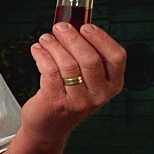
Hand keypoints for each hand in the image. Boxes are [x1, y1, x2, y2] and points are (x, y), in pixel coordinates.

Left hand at [24, 22, 125, 141]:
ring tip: (45, 38)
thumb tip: (74, 27)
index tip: (85, 27)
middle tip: (60, 27)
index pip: (116, 57)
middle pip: (90, 59)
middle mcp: (99, 95)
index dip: (101, 38)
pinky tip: (37, 49)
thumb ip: (88, 58)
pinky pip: (50, 72)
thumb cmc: (69, 98)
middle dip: (72, 38)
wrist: (49, 127)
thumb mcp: (88, 82)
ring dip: (54, 46)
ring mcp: (78, 101)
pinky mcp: (56, 102)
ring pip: (68, 64)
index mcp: (113, 85)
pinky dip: (42, 56)